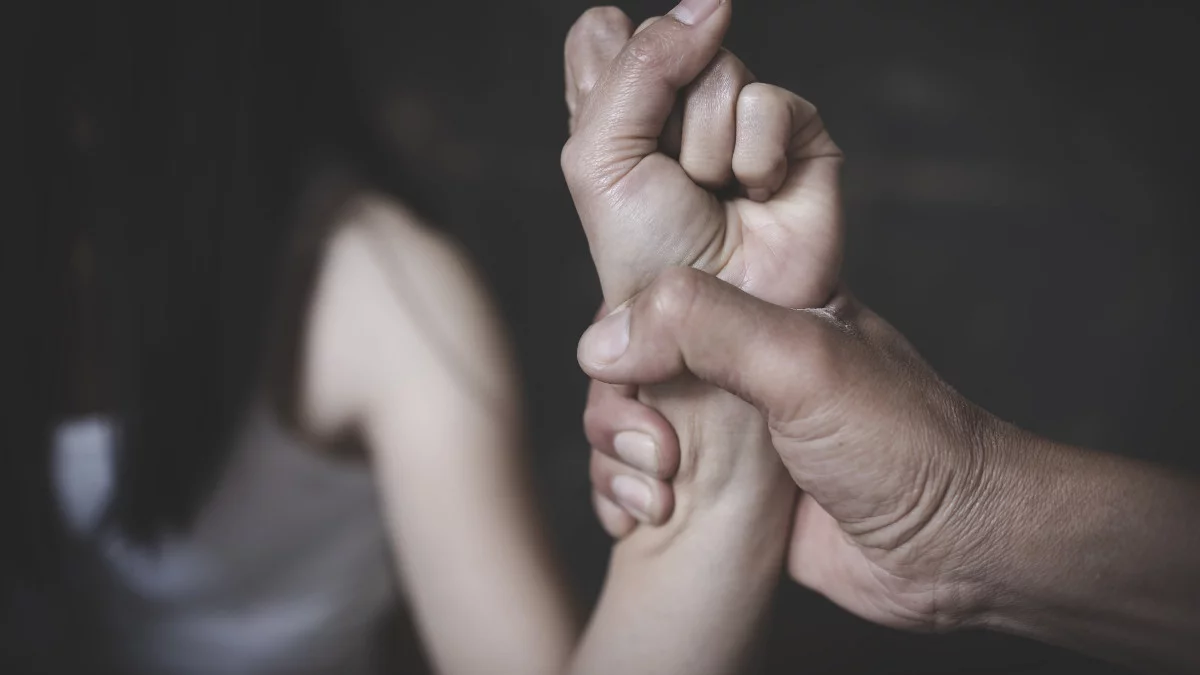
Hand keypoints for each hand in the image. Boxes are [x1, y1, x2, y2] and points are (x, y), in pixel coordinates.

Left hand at [563, 3, 843, 309]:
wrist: (718, 315)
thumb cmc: (650, 252)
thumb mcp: (602, 159)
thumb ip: (639, 66)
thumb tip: (714, 3)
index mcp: (617, 106)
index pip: (602, 35)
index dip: (612, 76)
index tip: (620, 146)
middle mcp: (677, 101)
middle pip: (666, 39)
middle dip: (659, 122)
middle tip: (670, 180)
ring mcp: (738, 112)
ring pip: (719, 68)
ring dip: (705, 150)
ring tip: (714, 195)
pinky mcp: (796, 129)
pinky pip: (770, 101)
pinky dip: (755, 158)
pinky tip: (757, 194)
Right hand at [578, 268, 1014, 631]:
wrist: (954, 551)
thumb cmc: (903, 443)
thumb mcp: (801, 360)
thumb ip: (702, 327)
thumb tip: (602, 340)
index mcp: (762, 303)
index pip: (659, 287)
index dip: (623, 322)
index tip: (618, 369)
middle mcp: (739, 358)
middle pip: (630, 359)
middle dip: (617, 408)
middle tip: (655, 451)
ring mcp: (730, 423)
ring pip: (630, 422)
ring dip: (618, 461)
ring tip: (658, 495)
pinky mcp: (725, 483)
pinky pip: (646, 478)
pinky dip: (627, 498)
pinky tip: (641, 519)